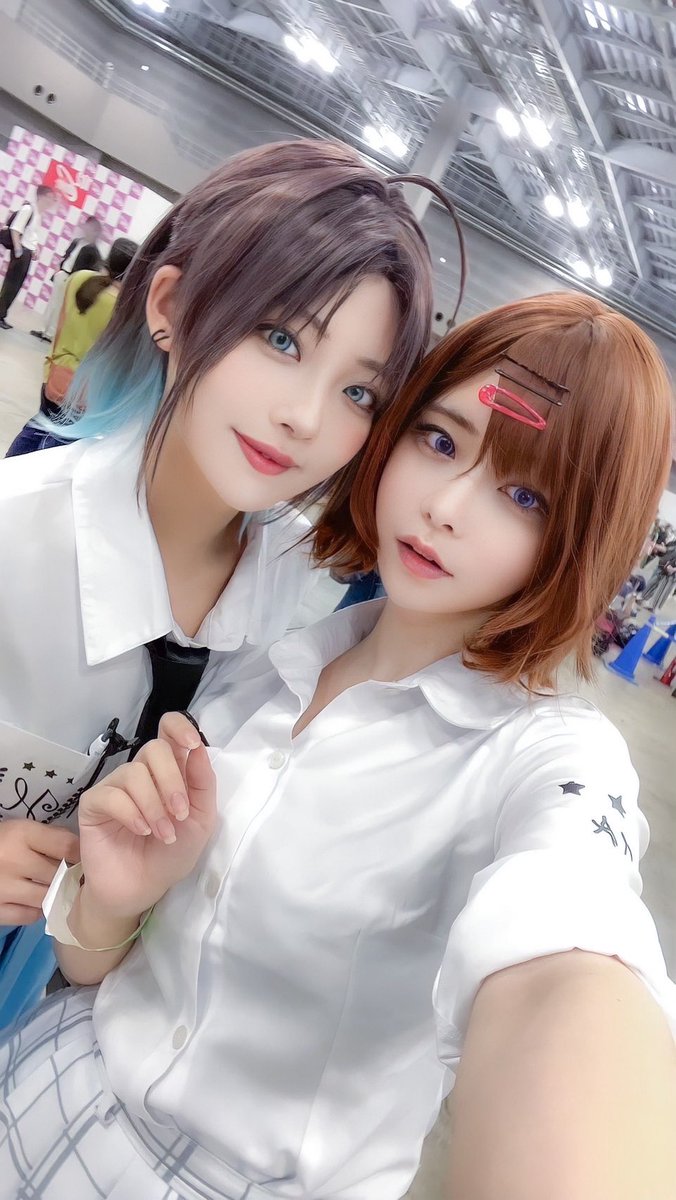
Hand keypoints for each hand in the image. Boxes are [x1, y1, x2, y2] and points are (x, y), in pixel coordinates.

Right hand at [0, 821, 79, 925]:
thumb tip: (81, 851)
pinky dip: (36, 911)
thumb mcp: (20, 830)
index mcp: (20, 834)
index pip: (67, 846)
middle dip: (68, 876)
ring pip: (47, 897)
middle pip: (59, 874)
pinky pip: (30, 916)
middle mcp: (12, 860)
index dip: (81, 854)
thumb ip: (49, 837)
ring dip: (53, 895)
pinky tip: (32, 901)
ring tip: (54, 890)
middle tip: (75, 878)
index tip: (86, 860)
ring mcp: (3, 888)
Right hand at [78, 714, 216, 920]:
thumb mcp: (200, 820)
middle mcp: (141, 772)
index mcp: (169, 771)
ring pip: (134, 773)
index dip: (179, 727)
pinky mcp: (94, 804)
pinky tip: (141, 831)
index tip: (192, 744)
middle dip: (172, 780)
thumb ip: (202, 784)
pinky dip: (131, 813)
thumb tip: (198, 747)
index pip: (168, 729)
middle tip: (180, 812)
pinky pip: (112, 795)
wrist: (142, 889)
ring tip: (162, 834)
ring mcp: (115, 786)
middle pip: (154, 748)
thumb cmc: (171, 854)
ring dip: (154, 805)